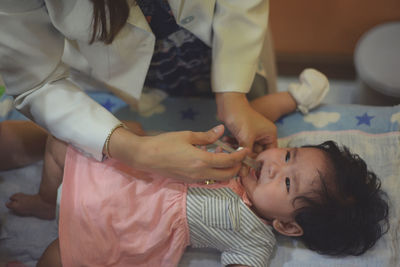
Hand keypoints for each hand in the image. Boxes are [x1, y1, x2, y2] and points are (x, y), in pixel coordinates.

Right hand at [110, 124, 248, 181]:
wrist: (146, 157)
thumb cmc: (165, 143)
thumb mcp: (187, 136)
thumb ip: (206, 136)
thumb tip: (221, 129)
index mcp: (201, 161)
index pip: (228, 161)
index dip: (240, 156)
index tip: (245, 149)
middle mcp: (200, 174)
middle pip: (227, 175)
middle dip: (237, 166)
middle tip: (238, 155)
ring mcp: (194, 180)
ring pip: (219, 179)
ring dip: (226, 170)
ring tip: (224, 156)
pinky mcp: (189, 182)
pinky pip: (208, 179)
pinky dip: (215, 172)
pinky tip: (211, 161)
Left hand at [216, 92, 276, 174]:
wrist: (228, 103)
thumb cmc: (240, 116)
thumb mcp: (245, 137)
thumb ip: (245, 155)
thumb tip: (244, 172)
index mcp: (270, 134)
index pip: (268, 154)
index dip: (259, 162)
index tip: (249, 169)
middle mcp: (263, 135)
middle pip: (257, 154)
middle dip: (245, 156)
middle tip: (236, 162)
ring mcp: (253, 134)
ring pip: (247, 150)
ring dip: (238, 151)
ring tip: (229, 149)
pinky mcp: (243, 133)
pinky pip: (240, 144)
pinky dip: (234, 145)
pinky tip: (226, 142)